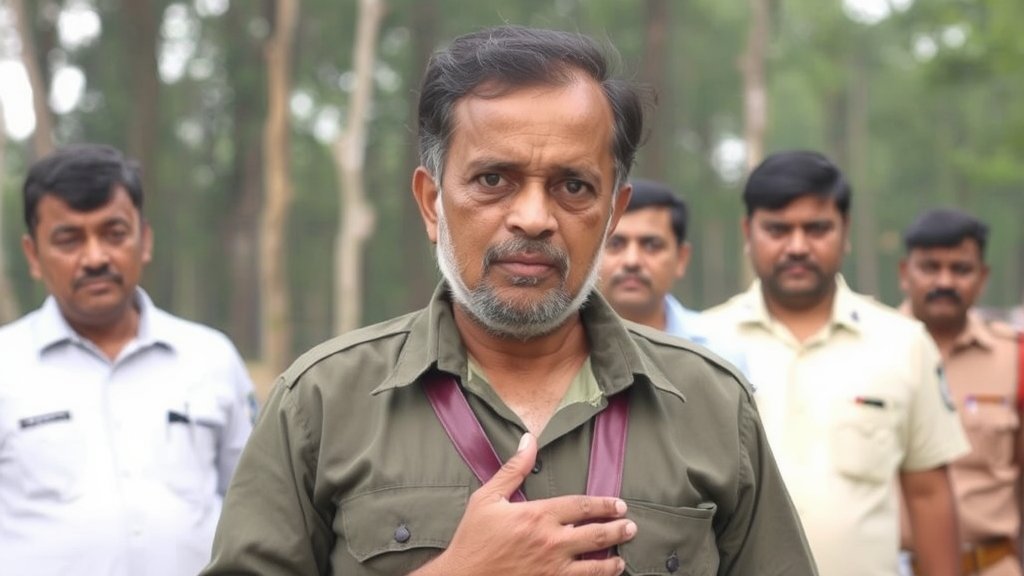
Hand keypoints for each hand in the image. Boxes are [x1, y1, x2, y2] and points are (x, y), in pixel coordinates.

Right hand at [413, 433, 636, 575]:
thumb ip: (513, 469)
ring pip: (594, 565)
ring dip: (612, 560)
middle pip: (595, 534)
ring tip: (622, 557)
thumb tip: (529, 439)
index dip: (604, 505)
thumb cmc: (473, 538)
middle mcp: (551, 541)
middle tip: (631, 527)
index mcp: (538, 515)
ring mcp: (552, 568)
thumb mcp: (488, 498)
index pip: (581, 506)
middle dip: (617, 530)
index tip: (619, 505)